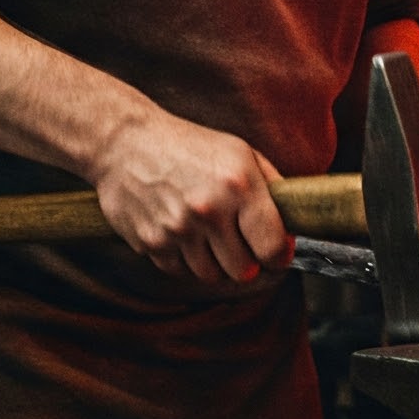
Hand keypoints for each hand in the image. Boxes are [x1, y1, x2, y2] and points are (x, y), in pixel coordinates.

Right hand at [88, 109, 289, 290]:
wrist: (124, 143)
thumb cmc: (188, 146)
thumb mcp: (240, 152)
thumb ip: (272, 188)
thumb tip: (293, 225)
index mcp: (239, 185)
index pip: (272, 248)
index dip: (278, 255)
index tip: (275, 251)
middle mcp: (210, 210)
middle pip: (243, 271)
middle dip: (247, 261)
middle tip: (239, 242)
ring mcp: (178, 229)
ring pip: (212, 276)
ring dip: (215, 262)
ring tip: (207, 233)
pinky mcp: (152, 243)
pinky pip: (181, 271)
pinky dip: (185, 259)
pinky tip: (182, 232)